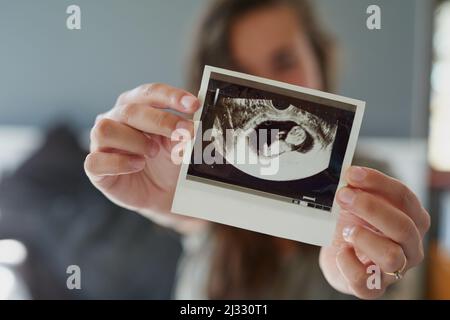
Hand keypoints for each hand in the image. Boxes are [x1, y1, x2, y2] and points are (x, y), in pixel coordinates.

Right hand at [84, 83, 205, 232]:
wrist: (162, 194)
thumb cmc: (167, 162)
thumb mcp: (178, 145)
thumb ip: (182, 133)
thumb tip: (191, 127)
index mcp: (136, 106)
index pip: (150, 93)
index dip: (171, 96)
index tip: (194, 105)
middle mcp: (115, 119)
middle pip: (130, 110)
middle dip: (161, 121)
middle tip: (185, 132)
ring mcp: (101, 143)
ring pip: (106, 129)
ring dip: (136, 141)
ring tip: (153, 152)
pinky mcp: (95, 167)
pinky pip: (97, 160)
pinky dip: (121, 163)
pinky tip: (138, 165)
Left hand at [319, 166, 429, 298]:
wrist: (338, 256)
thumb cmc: (353, 226)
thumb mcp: (357, 205)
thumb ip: (358, 191)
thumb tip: (350, 175)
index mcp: (412, 220)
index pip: (404, 197)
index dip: (377, 183)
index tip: (352, 174)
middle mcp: (409, 246)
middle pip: (402, 226)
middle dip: (370, 207)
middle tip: (342, 196)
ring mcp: (394, 271)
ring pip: (392, 257)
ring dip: (364, 238)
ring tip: (345, 230)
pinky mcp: (372, 289)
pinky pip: (363, 279)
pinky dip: (347, 262)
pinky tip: (340, 251)